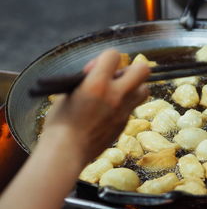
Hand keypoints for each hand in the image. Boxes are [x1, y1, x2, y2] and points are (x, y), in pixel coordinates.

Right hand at [41, 49, 149, 163]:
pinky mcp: (124, 124)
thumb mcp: (67, 94)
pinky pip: (131, 107)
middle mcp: (116, 96)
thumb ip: (87, 81)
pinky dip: (123, 105)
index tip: (92, 70)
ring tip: (115, 93)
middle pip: (142, 70)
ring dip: (132, 87)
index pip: (114, 55)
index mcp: (97, 84)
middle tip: (114, 78)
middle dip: (130, 69)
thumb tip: (97, 76)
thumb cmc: (60, 123)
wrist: (66, 153)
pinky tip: (107, 112)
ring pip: (144, 90)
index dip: (104, 58)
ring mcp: (123, 111)